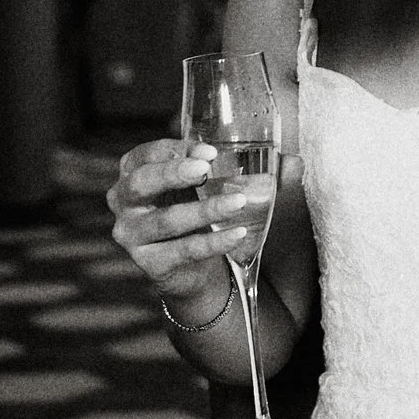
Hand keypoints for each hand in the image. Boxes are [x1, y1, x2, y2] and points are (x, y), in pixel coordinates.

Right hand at [106, 137, 272, 309]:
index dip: (174, 150)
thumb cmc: (199, 212)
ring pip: (166, 220)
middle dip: (173, 174)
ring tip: (237, 202)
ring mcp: (132, 235)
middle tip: (205, 170)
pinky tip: (237, 234)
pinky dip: (212, 243)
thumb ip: (253, 172)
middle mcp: (123, 202)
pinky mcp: (149, 264)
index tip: (210, 151)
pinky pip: (182, 251)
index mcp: (134, 172)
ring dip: (204, 210)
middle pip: (141, 183)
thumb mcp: (215, 186)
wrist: (193, 269)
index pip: (146, 154)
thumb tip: (295, 162)